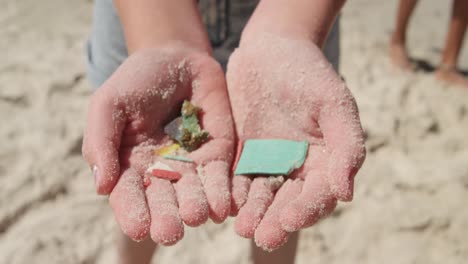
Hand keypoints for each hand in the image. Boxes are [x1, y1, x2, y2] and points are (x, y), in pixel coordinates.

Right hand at [82, 46, 233, 244]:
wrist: (176, 58)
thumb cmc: (136, 81)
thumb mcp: (108, 104)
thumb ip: (101, 142)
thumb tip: (101, 187)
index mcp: (128, 167)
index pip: (128, 197)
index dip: (132, 214)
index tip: (139, 228)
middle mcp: (159, 174)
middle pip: (162, 203)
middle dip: (166, 218)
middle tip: (170, 231)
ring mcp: (190, 166)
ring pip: (193, 195)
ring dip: (195, 208)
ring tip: (196, 215)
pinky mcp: (217, 155)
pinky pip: (220, 178)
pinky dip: (222, 194)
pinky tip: (223, 208)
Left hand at [226, 33, 365, 250]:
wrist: (270, 50)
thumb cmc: (308, 72)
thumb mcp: (334, 102)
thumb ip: (346, 146)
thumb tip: (346, 194)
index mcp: (326, 160)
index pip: (319, 194)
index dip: (306, 210)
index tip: (290, 220)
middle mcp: (298, 167)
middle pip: (288, 202)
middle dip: (276, 220)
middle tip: (262, 236)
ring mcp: (269, 162)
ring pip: (261, 195)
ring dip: (253, 213)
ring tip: (243, 227)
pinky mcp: (243, 155)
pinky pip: (237, 179)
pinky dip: (233, 193)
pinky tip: (225, 204)